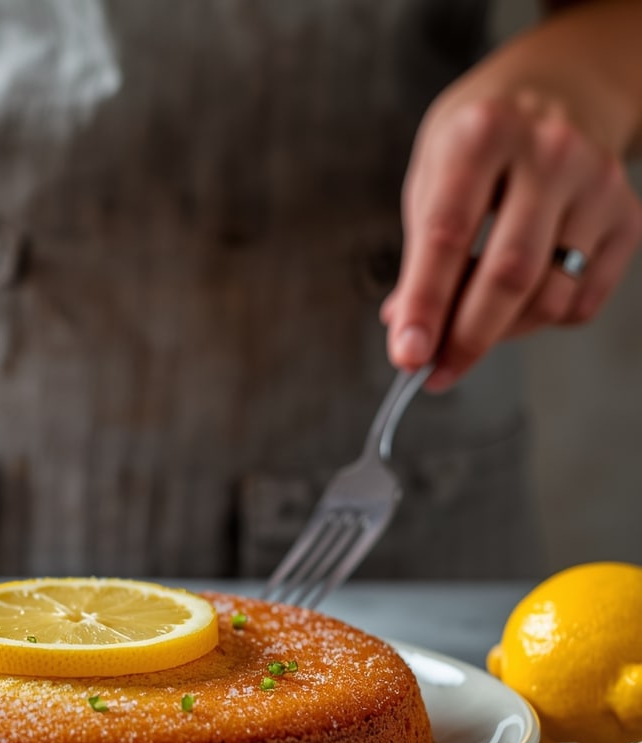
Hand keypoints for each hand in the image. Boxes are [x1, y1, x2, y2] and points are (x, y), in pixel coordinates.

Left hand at [383, 85, 641, 390]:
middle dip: (465, 338)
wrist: (561, 87)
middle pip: (508, 274)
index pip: (447, 236)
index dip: (424, 304)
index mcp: (482, 135)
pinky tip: (516, 305)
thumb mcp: (432, 176)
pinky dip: (540, 321)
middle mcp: (549, 151)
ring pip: (549, 296)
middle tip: (435, 372)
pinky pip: (582, 300)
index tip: (407, 356)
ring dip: (501, 334)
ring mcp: (597, 183)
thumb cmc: (479, 144)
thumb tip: (409, 331)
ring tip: (468, 330)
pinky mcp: (629, 215)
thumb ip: (419, 254)